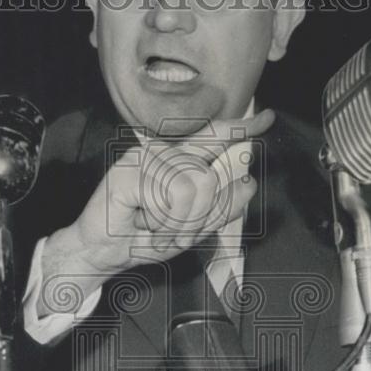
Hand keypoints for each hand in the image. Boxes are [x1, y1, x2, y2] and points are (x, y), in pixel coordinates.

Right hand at [37, 110, 273, 313]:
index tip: (267, 117)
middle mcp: (162, 152)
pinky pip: (173, 197)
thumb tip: (249, 182)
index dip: (243, 127)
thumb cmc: (142, 238)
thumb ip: (220, 206)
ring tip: (155, 227)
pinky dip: (164, 221)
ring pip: (194, 188)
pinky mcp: (128, 171)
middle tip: (173, 232)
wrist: (103, 254)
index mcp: (178, 160)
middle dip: (199, 217)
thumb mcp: (191, 227)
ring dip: (178, 223)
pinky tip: (143, 222)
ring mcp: (143, 158)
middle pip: (211, 175)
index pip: (215, 137)